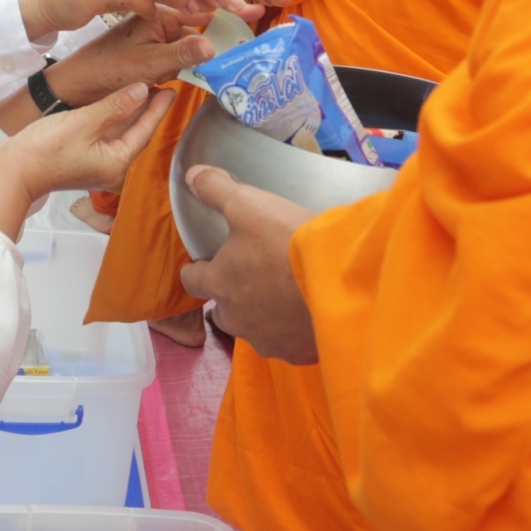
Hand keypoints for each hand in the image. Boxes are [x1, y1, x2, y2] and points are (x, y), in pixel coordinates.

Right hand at [0, 84, 174, 236]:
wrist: (13, 172)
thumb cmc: (45, 151)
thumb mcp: (85, 123)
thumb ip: (115, 106)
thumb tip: (142, 91)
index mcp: (116, 162)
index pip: (144, 131)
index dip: (158, 109)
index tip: (171, 91)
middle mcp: (110, 167)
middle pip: (135, 133)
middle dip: (147, 110)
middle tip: (161, 86)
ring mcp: (94, 164)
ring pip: (120, 134)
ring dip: (130, 113)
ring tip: (142, 91)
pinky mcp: (80, 158)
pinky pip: (104, 136)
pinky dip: (112, 119)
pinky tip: (113, 105)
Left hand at [46, 15, 218, 105]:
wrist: (82, 80)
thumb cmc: (110, 67)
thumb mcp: (150, 63)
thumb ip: (183, 54)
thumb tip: (214, 46)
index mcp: (160, 9)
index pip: (202, 10)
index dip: (221, 24)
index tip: (233, 39)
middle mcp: (160, 15)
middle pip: (197, 34)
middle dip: (191, 57)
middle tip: (171, 69)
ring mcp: (156, 31)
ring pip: (187, 49)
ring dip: (179, 66)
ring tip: (156, 75)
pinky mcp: (152, 45)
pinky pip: (175, 57)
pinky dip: (169, 70)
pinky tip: (153, 77)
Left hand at [178, 166, 318, 363]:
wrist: (339, 280)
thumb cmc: (286, 240)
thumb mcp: (248, 204)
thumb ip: (216, 190)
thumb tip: (190, 177)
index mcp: (219, 284)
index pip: (191, 281)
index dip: (198, 269)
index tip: (206, 262)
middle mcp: (236, 318)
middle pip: (222, 311)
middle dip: (232, 297)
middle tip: (255, 277)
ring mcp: (267, 340)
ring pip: (255, 329)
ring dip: (264, 315)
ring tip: (286, 296)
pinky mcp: (298, 354)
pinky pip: (289, 343)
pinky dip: (294, 331)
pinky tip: (309, 314)